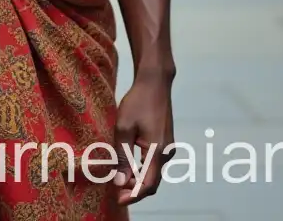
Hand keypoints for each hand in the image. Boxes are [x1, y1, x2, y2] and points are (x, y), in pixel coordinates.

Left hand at [112, 75, 174, 205]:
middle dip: (134, 189)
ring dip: (137, 179)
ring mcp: (168, 148)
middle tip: (114, 189)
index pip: (148, 185)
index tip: (118, 199)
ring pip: (153, 173)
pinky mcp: (165, 142)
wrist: (154, 83)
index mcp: (158, 151)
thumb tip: (121, 182)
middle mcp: (166, 153)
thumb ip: (123, 156)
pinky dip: (142, 169)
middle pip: (152, 182)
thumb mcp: (124, 128)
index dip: (133, 195)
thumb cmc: (137, 102)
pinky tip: (128, 166)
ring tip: (118, 178)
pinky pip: (154, 163)